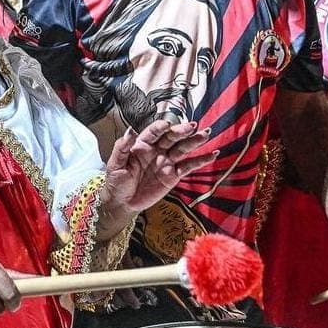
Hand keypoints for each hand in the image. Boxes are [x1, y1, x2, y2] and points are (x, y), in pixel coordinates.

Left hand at [101, 121, 216, 217]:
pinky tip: (211, 155)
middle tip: (192, 126)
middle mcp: (156, 150)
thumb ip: (122, 147)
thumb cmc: (116, 182)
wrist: (122, 203)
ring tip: (205, 134)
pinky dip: (201, 160)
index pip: (153, 132)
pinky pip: (188, 166)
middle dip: (182, 131)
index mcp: (142, 145)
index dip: (161, 127)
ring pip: (182, 149)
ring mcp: (166, 162)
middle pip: (171, 137)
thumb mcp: (115, 164)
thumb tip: (130, 130)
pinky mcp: (173, 175)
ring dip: (194, 141)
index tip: (168, 124)